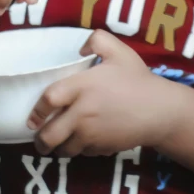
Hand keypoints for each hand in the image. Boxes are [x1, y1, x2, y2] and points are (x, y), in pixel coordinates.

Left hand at [28, 29, 174, 156]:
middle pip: (50, 135)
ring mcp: (91, 134)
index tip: (33, 117)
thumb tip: (80, 49)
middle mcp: (81, 113)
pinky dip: (81, 150)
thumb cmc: (137, 79)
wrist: (160, 110)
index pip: (48, 100)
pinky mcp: (102, 148)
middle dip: (41, 141)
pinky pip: (84, 153)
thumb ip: (96, 40)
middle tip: (39, 140)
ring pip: (65, 150)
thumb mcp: (118, 51)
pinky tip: (85, 142)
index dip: (37, 110)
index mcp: (81, 87)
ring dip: (59, 148)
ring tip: (59, 144)